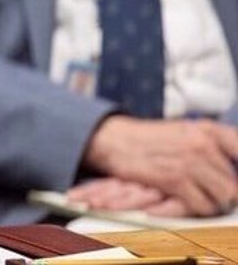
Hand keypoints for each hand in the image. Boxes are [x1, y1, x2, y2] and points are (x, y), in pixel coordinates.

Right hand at [83, 116, 237, 215]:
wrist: (114, 140)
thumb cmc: (149, 138)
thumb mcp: (185, 130)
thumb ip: (213, 144)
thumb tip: (234, 165)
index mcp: (207, 130)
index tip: (234, 183)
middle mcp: (202, 144)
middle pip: (234, 181)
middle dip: (226, 192)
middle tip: (214, 194)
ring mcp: (189, 162)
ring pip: (223, 196)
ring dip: (214, 203)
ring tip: (202, 200)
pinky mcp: (174, 180)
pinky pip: (202, 205)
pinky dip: (198, 209)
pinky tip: (189, 203)